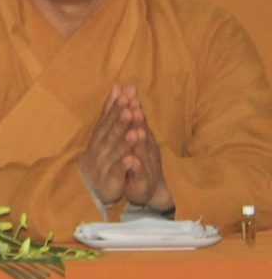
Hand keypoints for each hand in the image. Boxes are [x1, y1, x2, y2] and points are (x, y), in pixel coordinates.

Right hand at [77, 87, 137, 208]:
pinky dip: (123, 166)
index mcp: (100, 136)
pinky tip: (132, 160)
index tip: (125, 94)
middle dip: (120, 119)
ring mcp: (103, 164)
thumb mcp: (106, 132)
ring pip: (115, 151)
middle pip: (110, 133)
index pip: (107, 119)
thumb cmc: (102, 155)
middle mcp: (99, 148)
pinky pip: (117, 172)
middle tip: (129, 106)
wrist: (93, 187)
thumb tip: (118, 85)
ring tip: (134, 131)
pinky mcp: (109, 180)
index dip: (116, 107)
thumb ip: (111, 110)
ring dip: (124, 141)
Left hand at [116, 86, 177, 212]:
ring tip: (136, 131)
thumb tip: (128, 89)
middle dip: (137, 119)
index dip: (133, 106)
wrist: (150, 189)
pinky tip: (131, 160)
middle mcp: (146, 148)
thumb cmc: (141, 159)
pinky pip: (139, 173)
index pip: (137, 119)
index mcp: (142, 137)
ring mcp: (146, 164)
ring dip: (139, 141)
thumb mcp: (136, 136)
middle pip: (142, 132)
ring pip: (142, 151)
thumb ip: (133, 115)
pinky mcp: (142, 180)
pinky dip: (135, 166)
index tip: (129, 91)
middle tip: (133, 106)